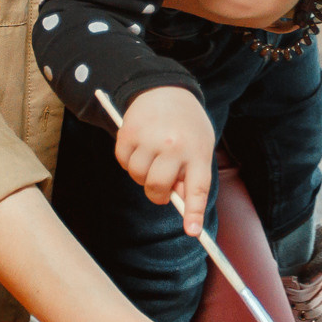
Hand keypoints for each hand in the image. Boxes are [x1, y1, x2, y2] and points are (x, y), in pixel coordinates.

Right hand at [113, 86, 216, 235]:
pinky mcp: (128, 132)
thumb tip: (178, 202)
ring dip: (142, 174)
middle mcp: (174, 145)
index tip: (193, 232)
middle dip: (157, 194)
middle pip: (158, 188)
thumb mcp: (199, 147)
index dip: (194, 213)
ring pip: (138, 176)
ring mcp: (150, 138)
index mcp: (197, 150)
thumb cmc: (186, 126)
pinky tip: (140, 145)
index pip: (198, 188)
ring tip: (153, 156)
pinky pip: (123, 162)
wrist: (167, 89)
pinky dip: (129, 160)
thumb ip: (190, 174)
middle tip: (161, 187)